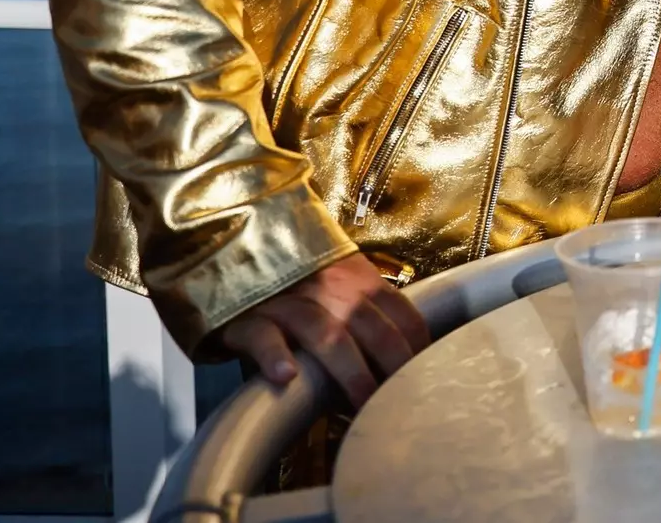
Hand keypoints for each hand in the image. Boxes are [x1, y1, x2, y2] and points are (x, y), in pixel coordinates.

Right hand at [216, 252, 430, 408]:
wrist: (238, 256)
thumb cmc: (302, 285)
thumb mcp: (345, 285)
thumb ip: (374, 313)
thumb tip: (412, 356)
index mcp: (363, 281)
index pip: (404, 317)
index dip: (417, 352)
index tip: (422, 382)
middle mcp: (333, 289)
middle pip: (373, 329)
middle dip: (392, 368)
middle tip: (400, 404)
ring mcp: (291, 303)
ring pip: (327, 335)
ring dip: (350, 371)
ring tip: (362, 404)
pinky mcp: (250, 319)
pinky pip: (265, 336)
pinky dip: (276, 355)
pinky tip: (288, 377)